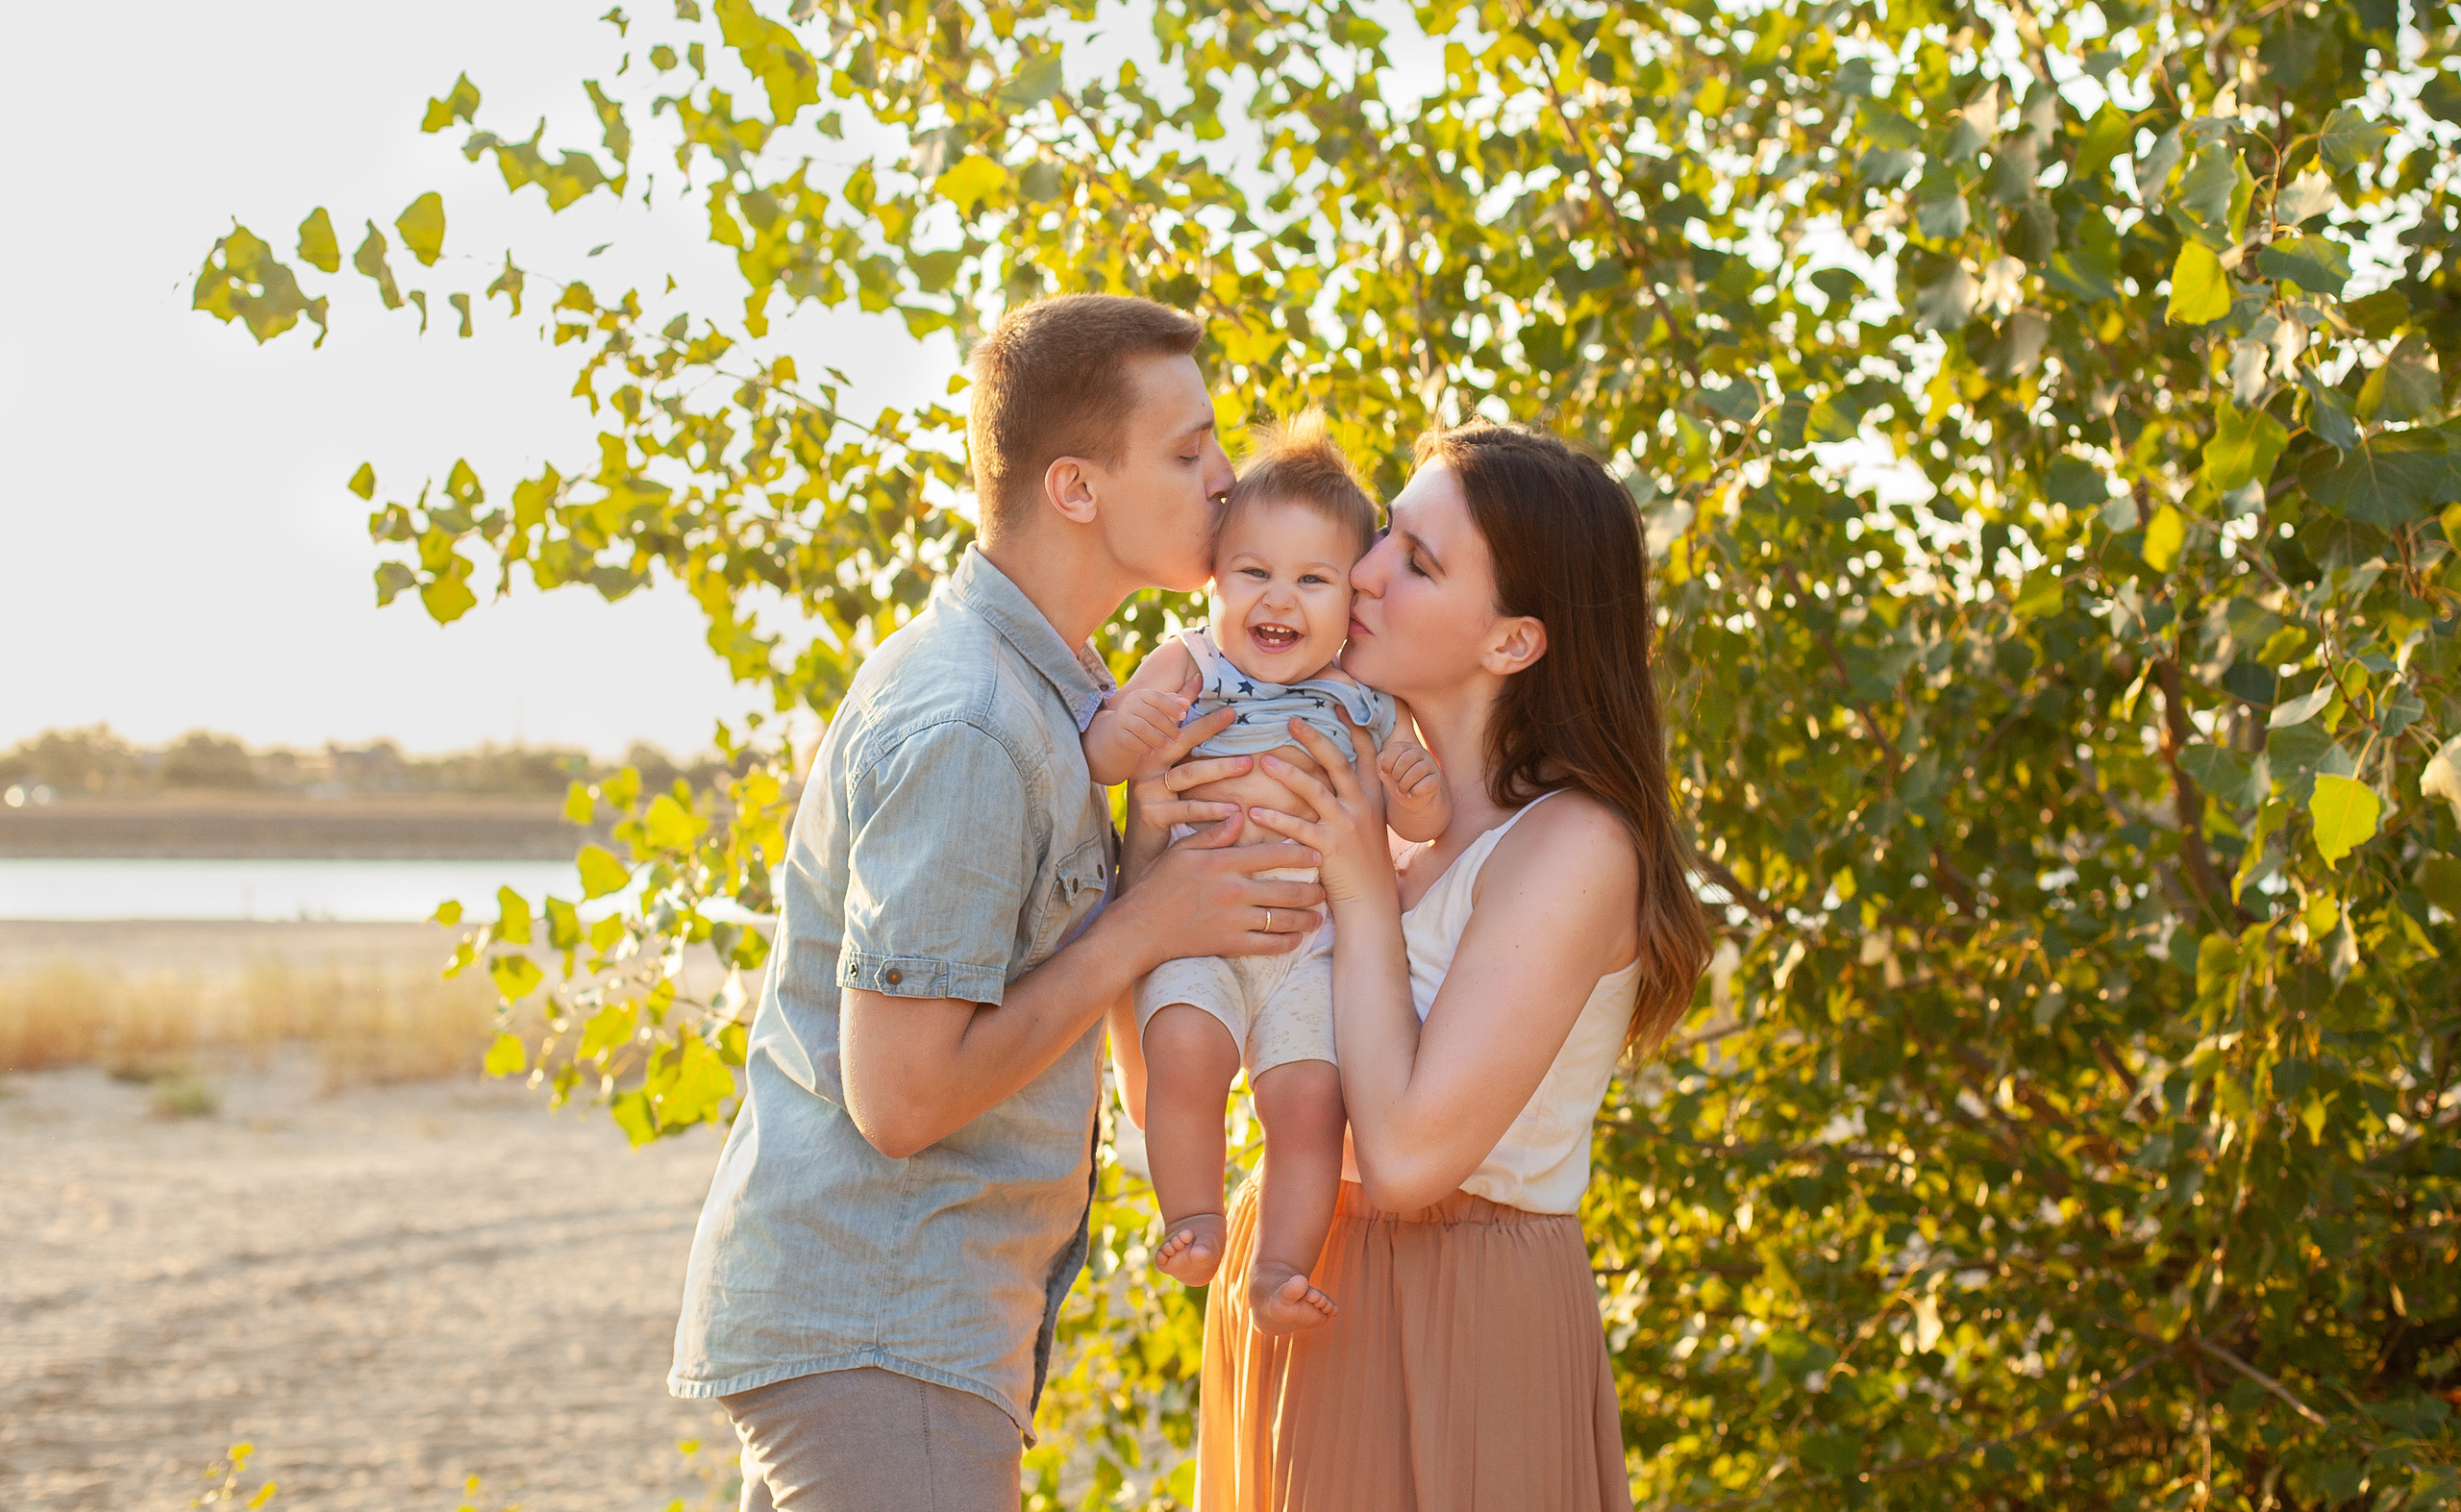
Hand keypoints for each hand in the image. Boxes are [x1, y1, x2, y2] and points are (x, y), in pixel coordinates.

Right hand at [1108, 681, 1196, 763]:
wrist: (1120, 726)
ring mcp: (1122, 719)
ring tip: (1168, 746)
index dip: (1171, 706)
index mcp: (1141, 694)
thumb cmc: (1146, 714)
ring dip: (1157, 738)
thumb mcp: (1158, 706)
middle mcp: (1130, 704)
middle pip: (1152, 715)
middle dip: (1168, 727)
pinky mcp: (1119, 734)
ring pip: (1141, 728)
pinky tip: (1153, 752)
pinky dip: (1143, 747)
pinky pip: (1131, 741)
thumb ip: (1173, 702)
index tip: (1183, 716)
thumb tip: (1186, 703)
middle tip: (1179, 737)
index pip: (1158, 697)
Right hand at [1113, 818, 1327, 964]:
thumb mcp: (1180, 851)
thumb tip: (1239, 813)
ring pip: (1283, 918)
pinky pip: (1268, 945)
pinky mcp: (1230, 944)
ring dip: (1306, 918)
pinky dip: (1287, 942)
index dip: (1301, 853)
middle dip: (1312, 890)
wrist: (1139, 928)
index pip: (1273, 854)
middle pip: (1286, 889)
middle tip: (1325, 889)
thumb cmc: (1157, 886)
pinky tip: (1297, 939)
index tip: (1318, 853)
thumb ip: (1212, 833)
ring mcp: (1234, 920)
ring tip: (1318, 917)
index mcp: (1224, 863)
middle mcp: (1234, 891)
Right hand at [1125, 695, 1251, 837]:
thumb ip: (1184, 736)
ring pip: (1188, 775)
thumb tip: (1198, 687)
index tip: (1208, 682)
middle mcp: (1148, 767)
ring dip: (1219, 768)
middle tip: (1233, 714)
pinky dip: (1212, 809)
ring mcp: (1148, 790)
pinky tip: (1234, 810)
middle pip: (1180, 741)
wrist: (1142, 844)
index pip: (1174, 722)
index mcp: (1154, 751)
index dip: (1189, 701)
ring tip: (1247, 764)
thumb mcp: (1172, 771)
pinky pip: (1187, 809)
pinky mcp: (1154, 814)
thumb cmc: (1164, 802)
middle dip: (1207, 726)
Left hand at [1250, 711, 1398, 905]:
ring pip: (1316, 791)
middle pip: (1338, 762)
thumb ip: (1354, 797)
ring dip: (1289, 774)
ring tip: (1264, 762)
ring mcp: (1347, 826)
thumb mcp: (1368, 823)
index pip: (1367, 753)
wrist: (1372, 900)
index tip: (1337, 703)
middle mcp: (1362, 806)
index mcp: (1372, 796)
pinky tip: (1254, 812)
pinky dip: (1276, 819)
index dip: (1353, 726)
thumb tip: (1332, 773)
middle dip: (1315, 738)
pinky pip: (1299, 829)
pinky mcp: (1331, 849)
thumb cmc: (1363, 862)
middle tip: (1291, 719)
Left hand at [1380, 738, 1443, 818]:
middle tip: (1395, 782)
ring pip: (1417, 771)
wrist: (1410, 796)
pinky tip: (1410, 794)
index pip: (1397, 748)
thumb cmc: (1396, 780)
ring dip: (1405, 784)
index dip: (1388, 762)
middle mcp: (1420, 752)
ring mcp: (1431, 765)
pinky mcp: (1436, 779)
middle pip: (1406, 759)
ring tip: (1401, 790)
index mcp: (1406, 747)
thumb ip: (1381, 762)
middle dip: (1396, 774)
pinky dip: (1415, 791)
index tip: (1386, 772)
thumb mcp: (1385, 770)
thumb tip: (1385, 764)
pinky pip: (1427, 783)